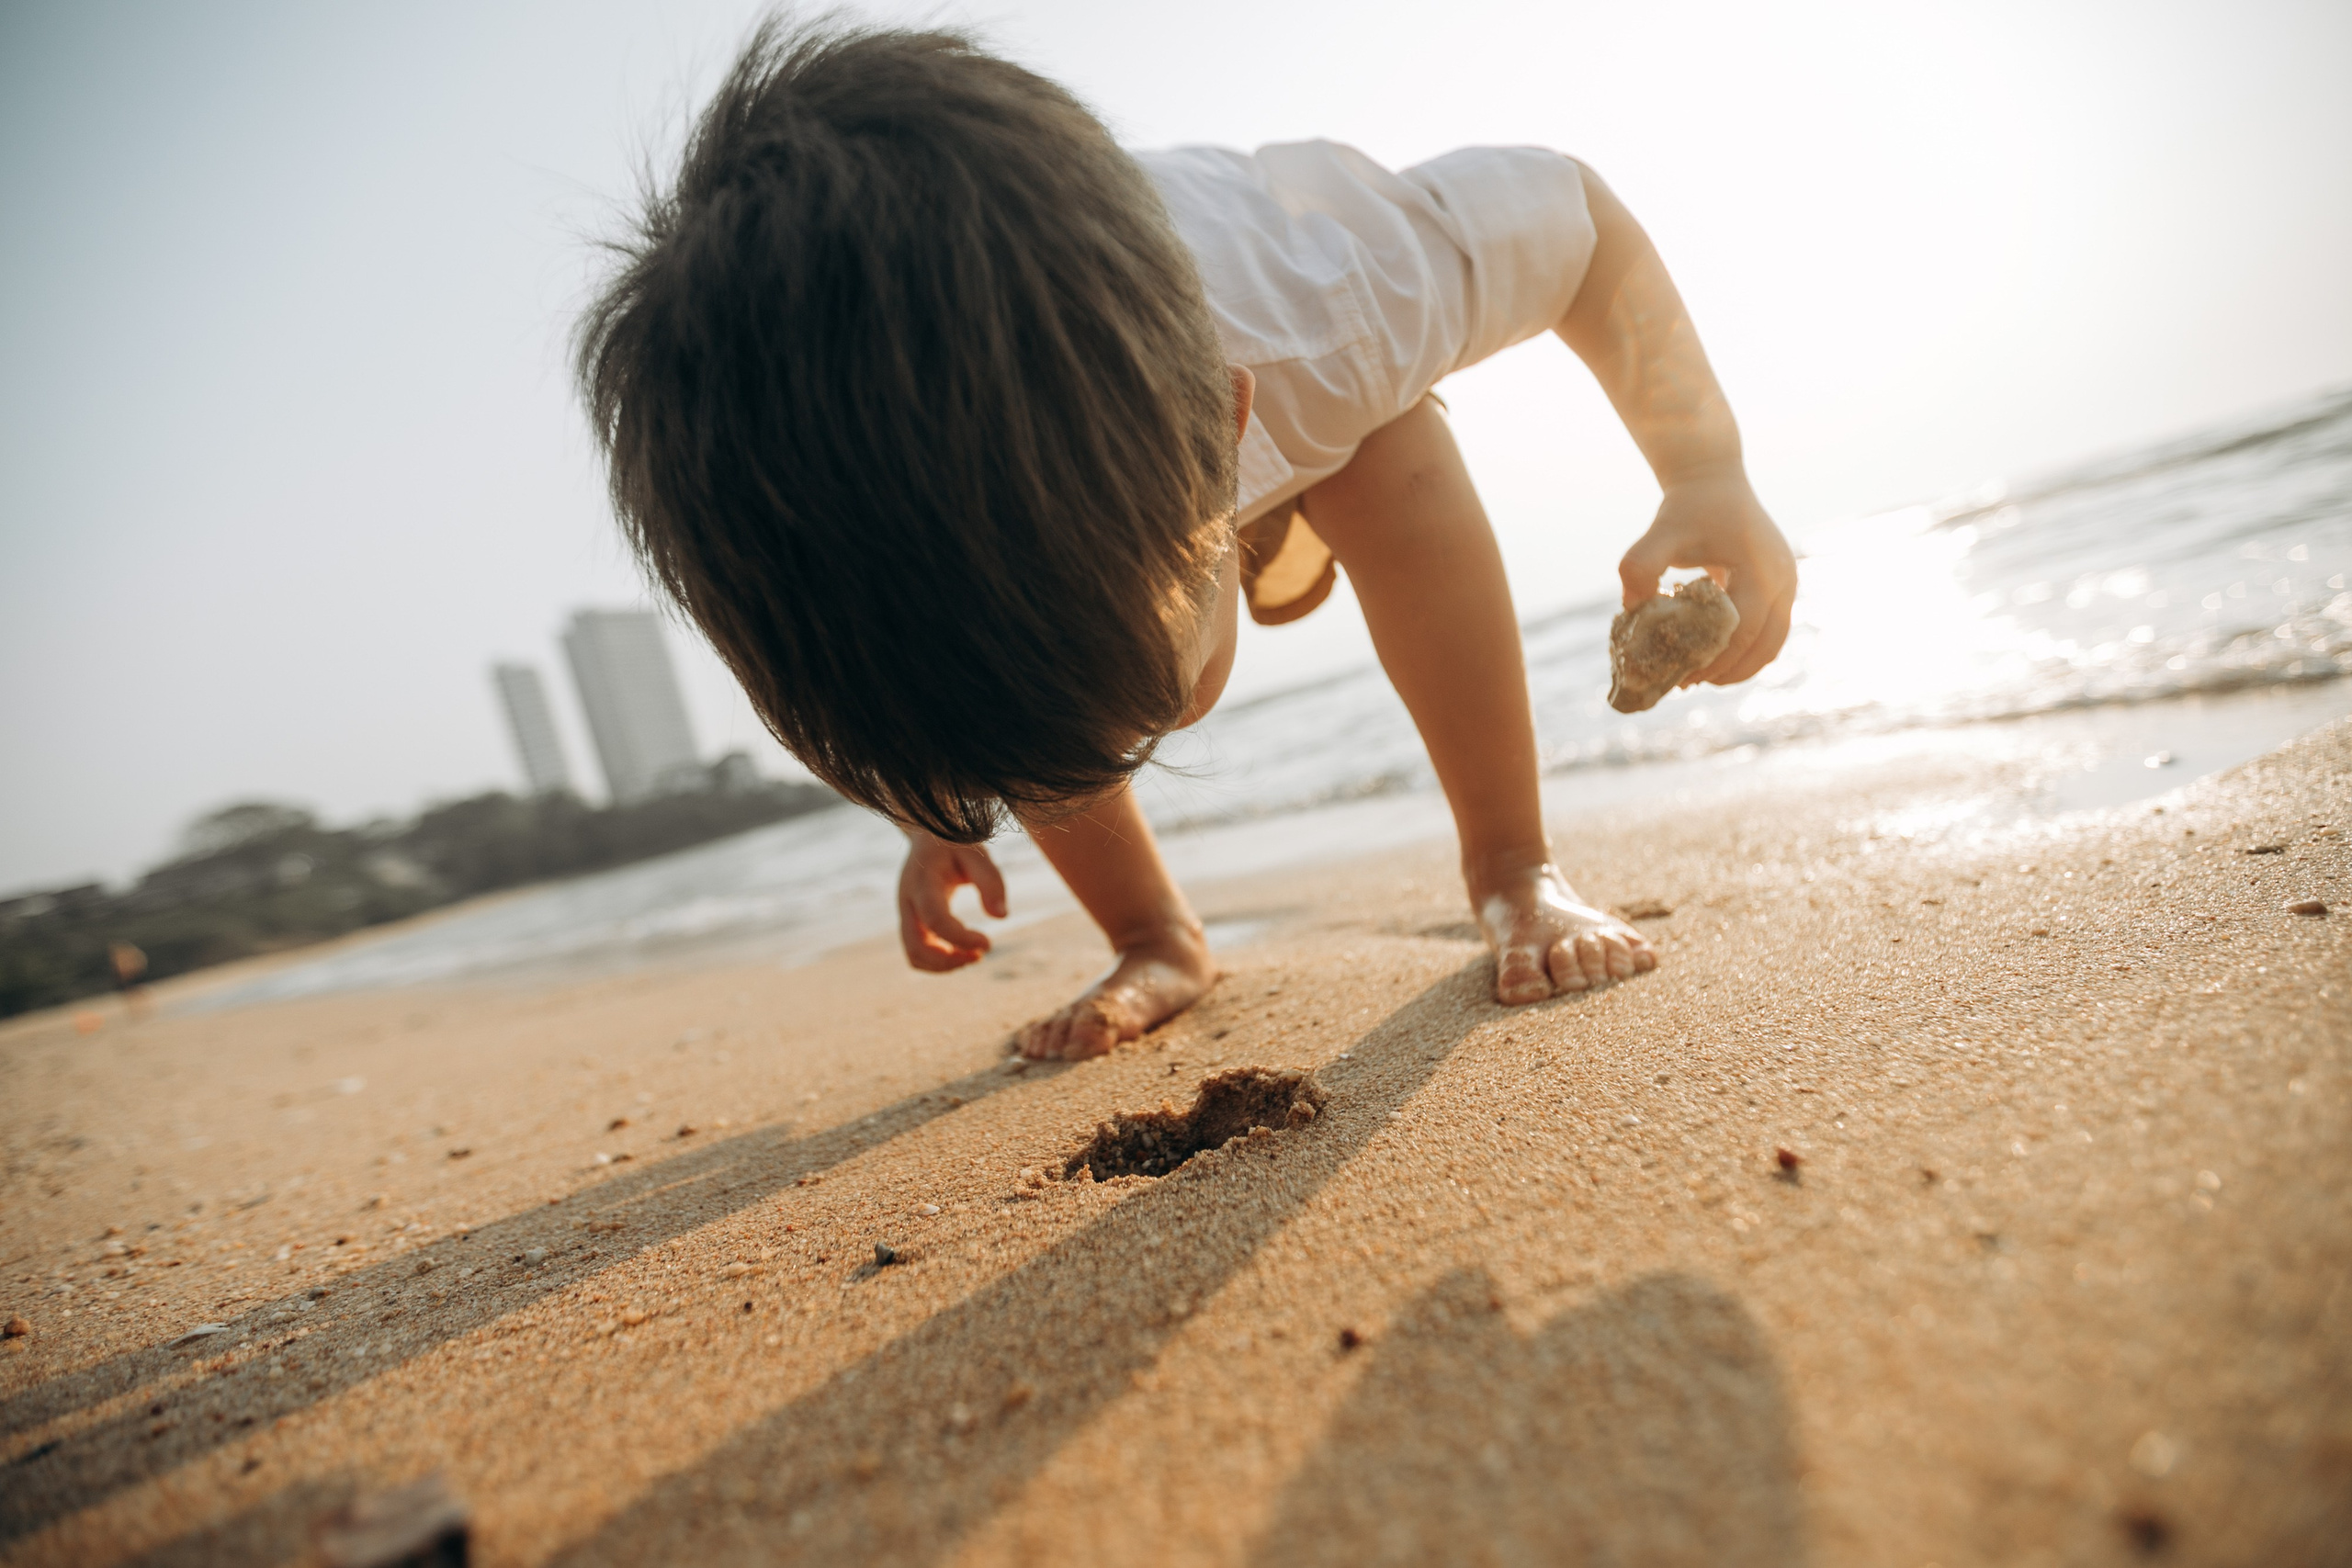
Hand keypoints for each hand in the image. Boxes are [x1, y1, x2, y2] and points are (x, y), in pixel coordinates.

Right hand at [896, 832, 1007, 971]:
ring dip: (943, 965)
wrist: (928, 835)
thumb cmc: (956, 843)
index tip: (988, 943)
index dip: (960, 938)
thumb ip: (990, 881)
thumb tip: (1001, 917)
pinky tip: (963, 950)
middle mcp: (908, 901)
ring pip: (914, 955)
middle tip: (980, 955)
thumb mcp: (977, 854)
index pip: (935, 919)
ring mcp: (906, 914)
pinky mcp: (912, 922)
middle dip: (948, 961)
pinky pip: (917, 953)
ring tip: (974, 956)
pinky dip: (939, 961)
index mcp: (922, 882)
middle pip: (916, 947)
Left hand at [1617, 471, 1796, 684]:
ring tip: (1700, 676)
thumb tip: (1631, 612)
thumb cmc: (1687, 510)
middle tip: (1688, 683)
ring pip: (1772, 644)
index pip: (1743, 630)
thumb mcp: (1659, 534)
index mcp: (1761, 570)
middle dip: (1728, 671)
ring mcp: (1787, 585)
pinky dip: (1746, 650)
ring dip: (1740, 666)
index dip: (1715, 659)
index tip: (1683, 675)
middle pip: (1765, 646)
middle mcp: (1783, 580)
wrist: (1714, 482)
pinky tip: (1711, 655)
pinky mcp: (1781, 588)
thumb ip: (1640, 567)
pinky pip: (1770, 631)